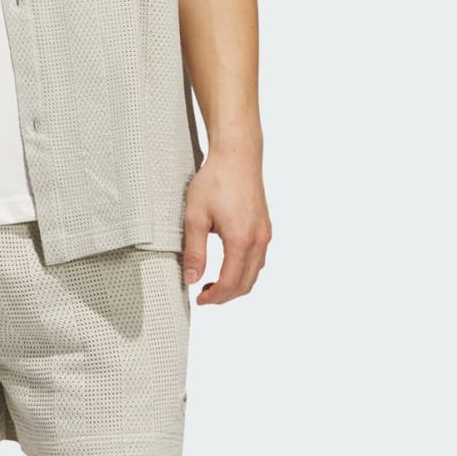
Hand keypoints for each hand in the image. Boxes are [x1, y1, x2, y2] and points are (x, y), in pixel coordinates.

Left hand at [181, 153, 273, 303]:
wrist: (237, 155)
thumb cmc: (216, 180)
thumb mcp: (195, 216)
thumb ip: (194, 251)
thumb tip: (191, 278)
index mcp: (241, 240)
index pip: (230, 283)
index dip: (215, 297)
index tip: (199, 299)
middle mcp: (258, 240)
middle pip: (246, 283)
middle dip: (225, 296)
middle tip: (204, 296)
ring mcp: (264, 234)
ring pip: (255, 273)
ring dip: (236, 284)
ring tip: (214, 283)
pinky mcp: (265, 227)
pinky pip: (259, 259)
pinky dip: (245, 271)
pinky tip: (229, 265)